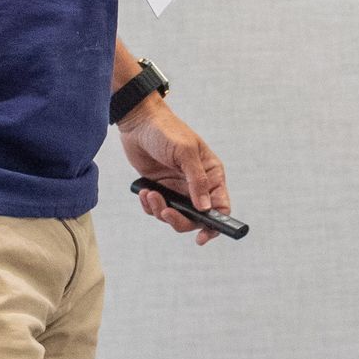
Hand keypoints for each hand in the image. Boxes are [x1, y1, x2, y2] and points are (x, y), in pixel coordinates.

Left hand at [121, 98, 229, 244]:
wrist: (138, 121)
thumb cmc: (166, 131)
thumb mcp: (185, 152)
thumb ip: (197, 180)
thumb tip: (205, 208)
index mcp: (211, 175)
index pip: (220, 206)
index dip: (214, 225)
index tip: (202, 237)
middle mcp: (197, 185)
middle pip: (195, 218)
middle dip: (179, 219)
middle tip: (165, 211)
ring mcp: (178, 189)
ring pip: (174, 216)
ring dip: (160, 210)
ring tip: (149, 193)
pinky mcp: (160, 189)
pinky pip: (157, 209)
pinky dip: (149, 205)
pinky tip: (144, 191)